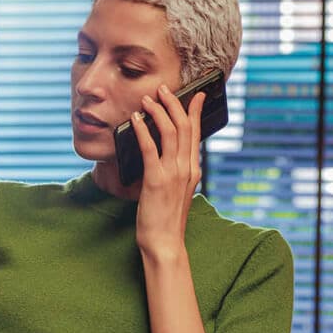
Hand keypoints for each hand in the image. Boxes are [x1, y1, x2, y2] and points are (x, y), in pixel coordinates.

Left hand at [132, 84, 204, 254]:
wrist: (165, 243)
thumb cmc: (167, 219)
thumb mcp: (176, 191)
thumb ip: (174, 171)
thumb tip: (160, 151)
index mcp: (193, 170)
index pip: (197, 133)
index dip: (196, 111)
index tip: (197, 94)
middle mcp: (187, 168)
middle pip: (184, 127)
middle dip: (174, 104)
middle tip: (164, 89)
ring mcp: (173, 173)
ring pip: (170, 132)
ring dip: (158, 111)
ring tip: (147, 99)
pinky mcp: (156, 180)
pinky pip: (149, 147)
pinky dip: (143, 129)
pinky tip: (136, 119)